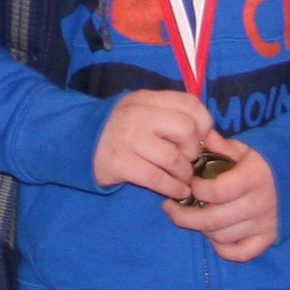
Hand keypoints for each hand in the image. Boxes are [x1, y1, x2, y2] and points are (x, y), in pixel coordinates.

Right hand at [94, 90, 216, 195]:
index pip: (189, 103)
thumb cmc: (120, 131)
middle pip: (186, 129)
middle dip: (193, 150)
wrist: (75, 143)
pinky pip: (157, 178)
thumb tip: (214, 139)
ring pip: (174, 158)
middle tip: (187, 160)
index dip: (204, 123)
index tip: (200, 140)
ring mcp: (126, 138)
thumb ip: (172, 118)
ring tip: (182, 179)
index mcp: (146, 98)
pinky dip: (173, 188)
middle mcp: (137, 114)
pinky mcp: (118, 163)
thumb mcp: (143, 114)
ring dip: (184, 174)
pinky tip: (176, 191)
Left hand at [165, 134, 278, 258]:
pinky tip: (214, 234)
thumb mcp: (245, 149)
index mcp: (253, 178)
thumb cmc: (263, 162)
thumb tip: (201, 136)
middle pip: (213, 220)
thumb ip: (222, 145)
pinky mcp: (268, 238)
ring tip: (193, 216)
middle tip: (171, 207)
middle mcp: (259, 204)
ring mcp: (264, 224)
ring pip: (222, 237)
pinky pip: (240, 253)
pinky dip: (223, 248)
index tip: (187, 183)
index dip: (195, 189)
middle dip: (184, 216)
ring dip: (202, 229)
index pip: (217, 192)